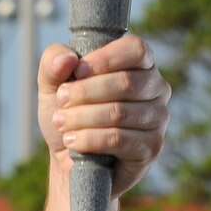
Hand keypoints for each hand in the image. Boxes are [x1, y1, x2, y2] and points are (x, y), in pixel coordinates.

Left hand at [38, 36, 170, 198]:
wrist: (70, 161)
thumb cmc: (70, 116)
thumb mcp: (53, 85)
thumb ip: (53, 62)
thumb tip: (68, 59)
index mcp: (140, 65)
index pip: (136, 49)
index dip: (105, 59)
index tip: (76, 72)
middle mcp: (156, 88)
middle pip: (126, 82)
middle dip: (86, 92)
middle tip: (61, 101)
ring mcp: (158, 119)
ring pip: (119, 112)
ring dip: (82, 117)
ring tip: (61, 123)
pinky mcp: (151, 148)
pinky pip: (119, 139)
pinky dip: (90, 139)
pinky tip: (72, 141)